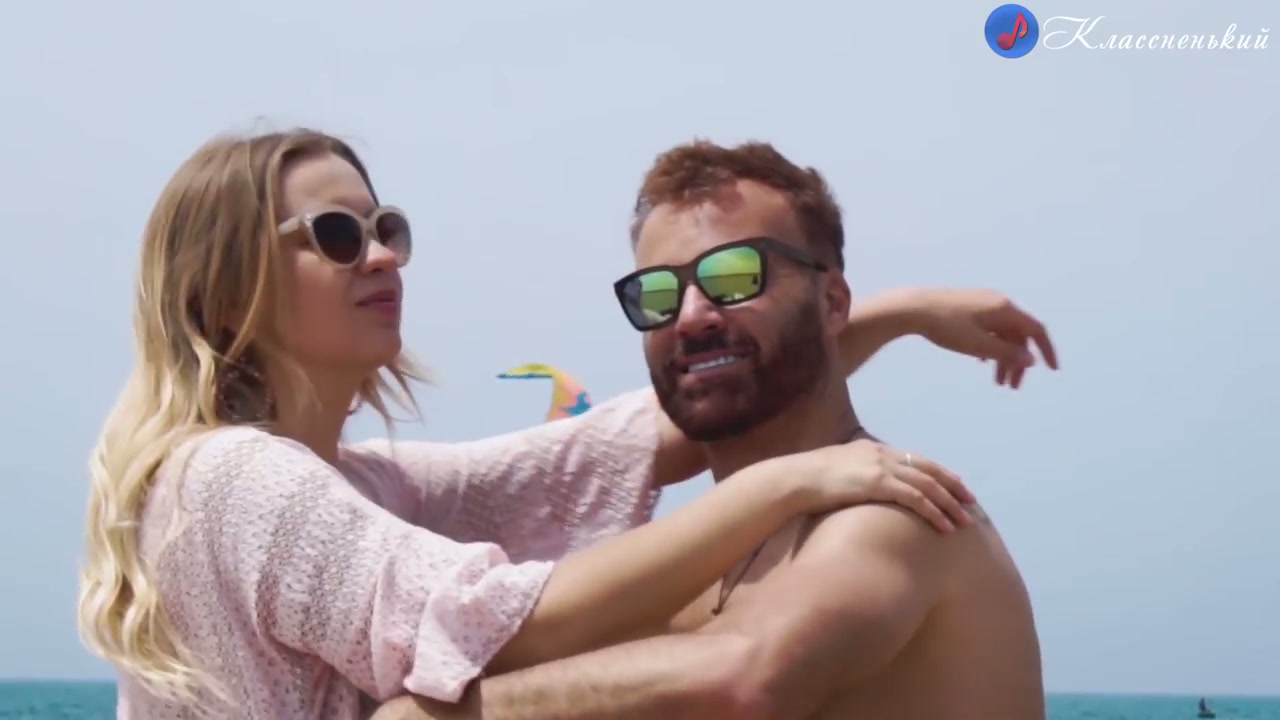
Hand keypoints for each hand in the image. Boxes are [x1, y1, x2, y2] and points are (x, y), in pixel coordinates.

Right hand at [786, 439, 974, 531]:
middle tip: (970, 502)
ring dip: (948, 503)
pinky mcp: (878, 482)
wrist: (796, 479)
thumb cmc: (810, 480)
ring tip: (963, 521)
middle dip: (952, 486)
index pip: (915, 459)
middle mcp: (882, 454)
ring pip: (927, 484)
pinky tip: (944, 526)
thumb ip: (855, 474)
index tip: (955, 485)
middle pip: (928, 469)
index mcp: (873, 449)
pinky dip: (934, 512)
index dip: (938, 472)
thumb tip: (862, 489)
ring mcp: (881, 467)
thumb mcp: (837, 470)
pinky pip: (915, 498)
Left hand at [910, 288, 1058, 389]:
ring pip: (1002, 334)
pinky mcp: (968, 308)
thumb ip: (1006, 353)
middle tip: (1012, 387)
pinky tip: (981, 362)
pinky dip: (990, 348)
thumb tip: (1030, 359)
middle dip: (1018, 362)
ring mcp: (982, 304)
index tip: (1052, 370)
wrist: (912, 308)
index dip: (1046, 350)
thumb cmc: (945, 326)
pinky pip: (988, 330)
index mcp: (1004, 309)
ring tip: (997, 382)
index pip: (1036, 330)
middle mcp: (997, 304)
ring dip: (1003, 358)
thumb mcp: (978, 345)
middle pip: (1018, 335)